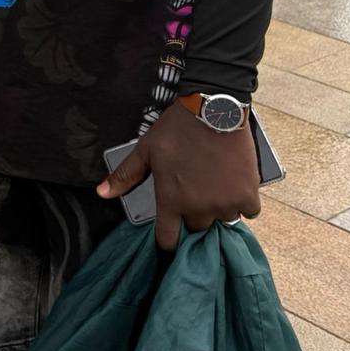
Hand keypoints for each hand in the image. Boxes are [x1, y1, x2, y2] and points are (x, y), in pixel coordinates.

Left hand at [97, 100, 260, 250]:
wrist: (213, 109)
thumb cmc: (176, 129)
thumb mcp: (146, 150)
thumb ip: (125, 175)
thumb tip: (102, 193)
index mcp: (171, 200)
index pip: (168, 240)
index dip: (168, 239)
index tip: (172, 234)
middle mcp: (199, 208)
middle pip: (197, 229)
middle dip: (194, 215)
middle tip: (195, 192)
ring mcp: (225, 203)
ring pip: (223, 219)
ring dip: (220, 208)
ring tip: (214, 183)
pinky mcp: (247, 195)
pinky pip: (247, 211)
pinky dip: (242, 201)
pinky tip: (233, 183)